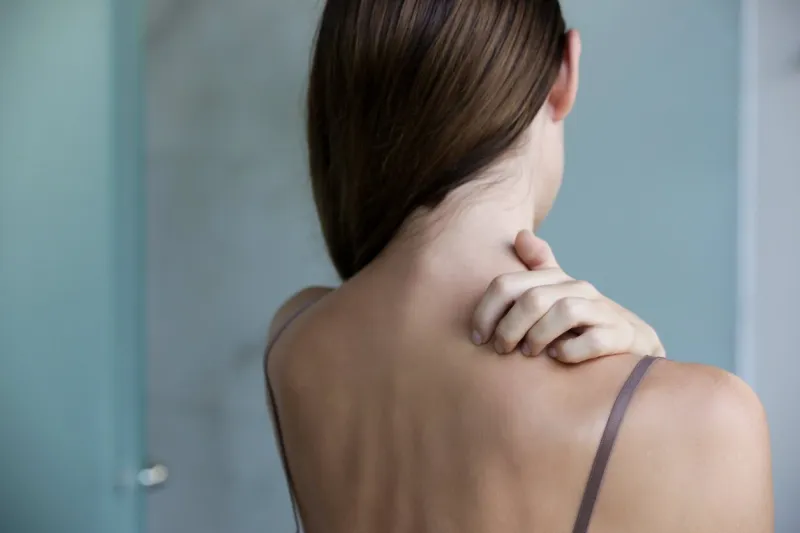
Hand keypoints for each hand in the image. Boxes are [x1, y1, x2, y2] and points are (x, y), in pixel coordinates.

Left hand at [471, 230, 665, 362]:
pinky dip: (572, 350)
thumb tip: (520, 234)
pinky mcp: (622, 336)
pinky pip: (594, 340)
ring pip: (564, 312)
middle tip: (502, 350)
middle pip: (533, 299)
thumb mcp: (557, 293)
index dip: (486, 310)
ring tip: (529, 354)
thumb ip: (538, 266)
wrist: (634, 344)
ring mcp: (604, 311)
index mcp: (556, 280)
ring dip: (538, 336)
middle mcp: (579, 289)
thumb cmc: (582, 321)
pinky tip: (559, 357)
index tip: (478, 337)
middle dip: (509, 327)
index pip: (507, 285)